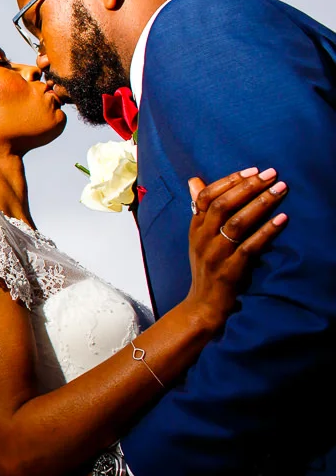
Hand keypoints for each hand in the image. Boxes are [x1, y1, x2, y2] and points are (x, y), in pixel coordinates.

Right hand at [183, 167, 287, 327]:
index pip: (205, 197)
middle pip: (222, 206)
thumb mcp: (199, 237)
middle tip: (272, 174)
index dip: (229, 181)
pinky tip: (282, 219)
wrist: (203, 305)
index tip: (253, 170)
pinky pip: (249, 247)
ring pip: (236, 223)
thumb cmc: (207, 267)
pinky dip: (267, 231)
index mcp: (195, 228)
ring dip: (260, 204)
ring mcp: (215, 255)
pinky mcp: (230, 271)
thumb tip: (194, 180)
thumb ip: (200, 209)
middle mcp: (202, 239)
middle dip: (248, 187)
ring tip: (280, 190)